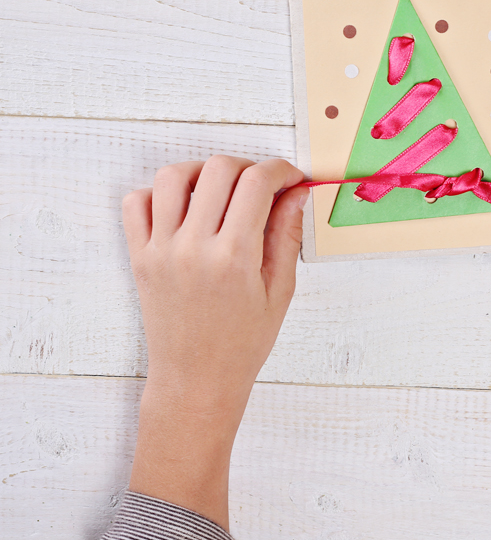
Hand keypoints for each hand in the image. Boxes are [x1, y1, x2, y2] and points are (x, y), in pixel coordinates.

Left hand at [122, 156, 307, 528]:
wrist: (197, 380)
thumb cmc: (243, 343)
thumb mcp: (279, 291)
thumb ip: (287, 236)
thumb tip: (296, 194)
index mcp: (234, 256)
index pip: (257, 184)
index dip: (281, 171)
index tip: (291, 178)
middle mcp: (193, 247)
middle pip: (218, 169)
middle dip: (248, 167)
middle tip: (262, 187)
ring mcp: (161, 250)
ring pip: (173, 176)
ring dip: (203, 172)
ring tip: (221, 191)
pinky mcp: (139, 257)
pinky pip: (136, 203)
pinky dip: (159, 193)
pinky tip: (184, 208)